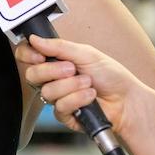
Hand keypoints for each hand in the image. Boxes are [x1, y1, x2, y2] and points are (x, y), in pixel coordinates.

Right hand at [16, 34, 154, 140]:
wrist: (126, 100)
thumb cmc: (111, 75)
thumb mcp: (86, 53)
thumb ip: (59, 46)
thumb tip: (35, 38)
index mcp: (56, 61)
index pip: (28, 55)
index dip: (28, 55)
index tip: (39, 56)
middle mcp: (53, 79)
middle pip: (32, 75)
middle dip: (53, 71)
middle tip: (72, 69)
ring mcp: (58, 98)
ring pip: (46, 92)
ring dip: (71, 86)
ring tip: (88, 83)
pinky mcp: (65, 115)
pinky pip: (59, 107)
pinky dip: (77, 99)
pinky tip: (90, 96)